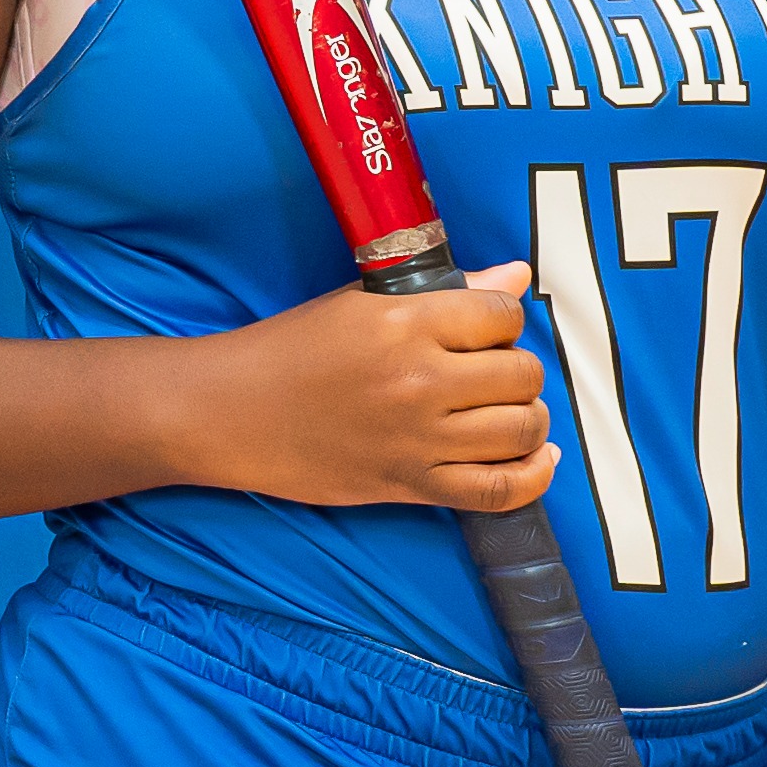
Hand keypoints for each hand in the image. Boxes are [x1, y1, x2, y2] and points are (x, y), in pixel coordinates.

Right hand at [181, 261, 560, 511]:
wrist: (228, 412)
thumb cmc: (287, 351)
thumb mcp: (358, 304)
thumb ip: (444, 292)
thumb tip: (514, 277)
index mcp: (402, 323)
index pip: (501, 316)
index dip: (503, 320)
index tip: (487, 330)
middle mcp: (419, 379)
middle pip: (522, 374)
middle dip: (517, 369)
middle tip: (491, 371)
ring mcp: (418, 437)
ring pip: (521, 428)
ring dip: (528, 418)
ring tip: (508, 410)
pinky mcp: (411, 484)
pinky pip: (500, 490)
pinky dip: (533, 476)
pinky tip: (537, 457)